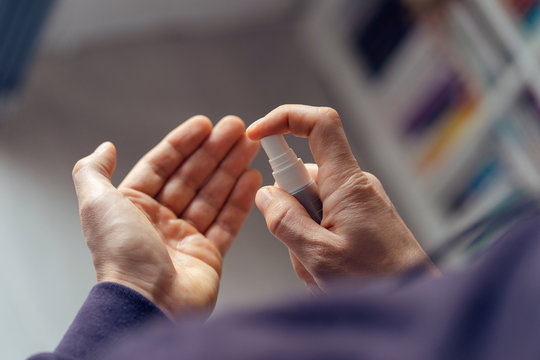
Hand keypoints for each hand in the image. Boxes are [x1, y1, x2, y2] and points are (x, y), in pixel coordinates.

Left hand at [72, 115, 260, 316]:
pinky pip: (227, 221)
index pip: (162, 165)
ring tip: (250, 146)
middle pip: (193, 176)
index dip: (183, 143)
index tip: (204, 124)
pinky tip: (251, 178)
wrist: (147, 303)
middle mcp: (160, 220)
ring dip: (232, 168)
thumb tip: (103, 148)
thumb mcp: (97, 204)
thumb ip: (94, 172)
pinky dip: (240, 200)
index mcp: (134, 206)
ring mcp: (186, 237)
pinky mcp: (208, 254)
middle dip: (215, 150)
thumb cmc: (121, 255)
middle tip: (237, 128)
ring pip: (213, 194)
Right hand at [246, 105, 435, 292]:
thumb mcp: (320, 256)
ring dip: (304, 239)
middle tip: (304, 251)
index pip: (318, 125)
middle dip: (290, 214)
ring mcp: (357, 202)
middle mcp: (354, 185)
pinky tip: (331, 272)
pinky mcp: (359, 218)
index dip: (284, 119)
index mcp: (347, 184)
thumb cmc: (382, 281)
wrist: (419, 298)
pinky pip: (323, 222)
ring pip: (309, 206)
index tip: (256, 134)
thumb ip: (286, 222)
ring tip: (324, 270)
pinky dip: (317, 246)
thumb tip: (266, 195)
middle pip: (302, 177)